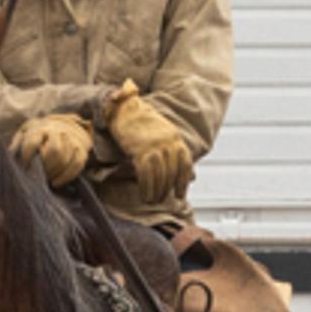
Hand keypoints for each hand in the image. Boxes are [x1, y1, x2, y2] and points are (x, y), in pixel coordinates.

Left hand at [11, 112, 94, 186]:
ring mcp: (72, 139)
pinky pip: (77, 164)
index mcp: (39, 128)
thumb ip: (16, 147)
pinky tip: (55, 183)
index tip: (23, 169)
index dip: (27, 158)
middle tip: (37, 177)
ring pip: (65, 158)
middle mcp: (57, 131)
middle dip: (44, 168)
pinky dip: (66, 176)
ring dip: (53, 172)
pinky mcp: (82, 149)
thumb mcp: (23, 136)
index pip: (33, 143)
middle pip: (54, 151)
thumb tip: (8, 162)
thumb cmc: (36, 136)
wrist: (62, 125)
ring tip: (45, 179)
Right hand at [105, 83, 198, 201]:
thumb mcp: (162, 134)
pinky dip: (146, 188)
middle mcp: (168, 143)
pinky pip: (146, 175)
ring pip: (160, 176)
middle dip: (167, 189)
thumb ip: (171, 151)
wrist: (125, 110)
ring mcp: (155, 147)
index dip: (183, 182)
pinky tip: (145, 196)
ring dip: (157, 192)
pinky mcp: (141, 151)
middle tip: (161, 200)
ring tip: (153, 200)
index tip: (179, 195)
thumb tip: (185, 174)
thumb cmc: (141, 124)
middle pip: (171, 173)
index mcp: (175, 138)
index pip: (185, 164)